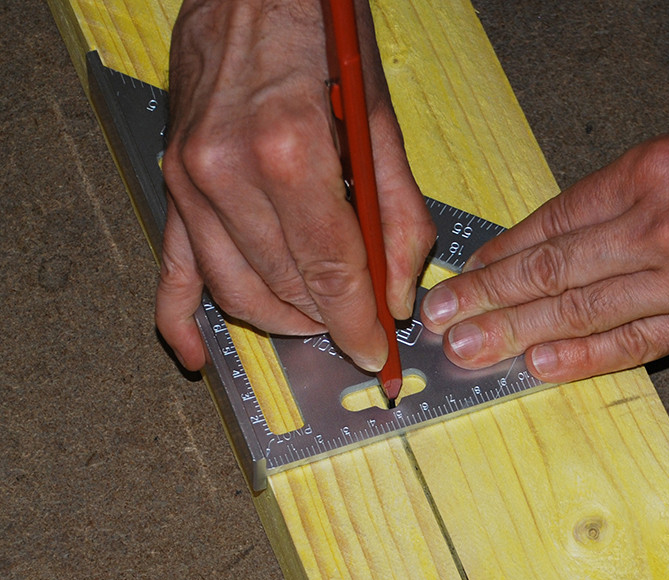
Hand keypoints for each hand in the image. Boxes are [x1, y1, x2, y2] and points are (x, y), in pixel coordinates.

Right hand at [158, 0, 433, 370]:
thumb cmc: (320, 35)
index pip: (330, 273)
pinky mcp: (170, 183)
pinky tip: (195, 354)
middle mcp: (228, 172)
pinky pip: (169, 270)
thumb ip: (397, 218)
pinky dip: (180, 320)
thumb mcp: (380, 123)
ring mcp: (189, 181)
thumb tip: (397, 293)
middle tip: (357, 324)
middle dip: (328, 319)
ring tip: (315, 320)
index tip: (378, 352)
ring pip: (234, 291)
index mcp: (290, 153)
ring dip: (280, 320)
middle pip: (285, 287)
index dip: (359, 324)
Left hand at [421, 112, 668, 382]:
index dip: (503, 252)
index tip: (466, 271)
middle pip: (554, 268)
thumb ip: (645, 187)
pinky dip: (585, 357)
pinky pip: (638, 343)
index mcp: (656, 169)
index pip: (555, 219)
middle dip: (490, 298)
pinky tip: (541, 366)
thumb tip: (585, 224)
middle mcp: (662, 225)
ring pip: (584, 309)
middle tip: (442, 321)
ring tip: (471, 351)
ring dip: (519, 334)